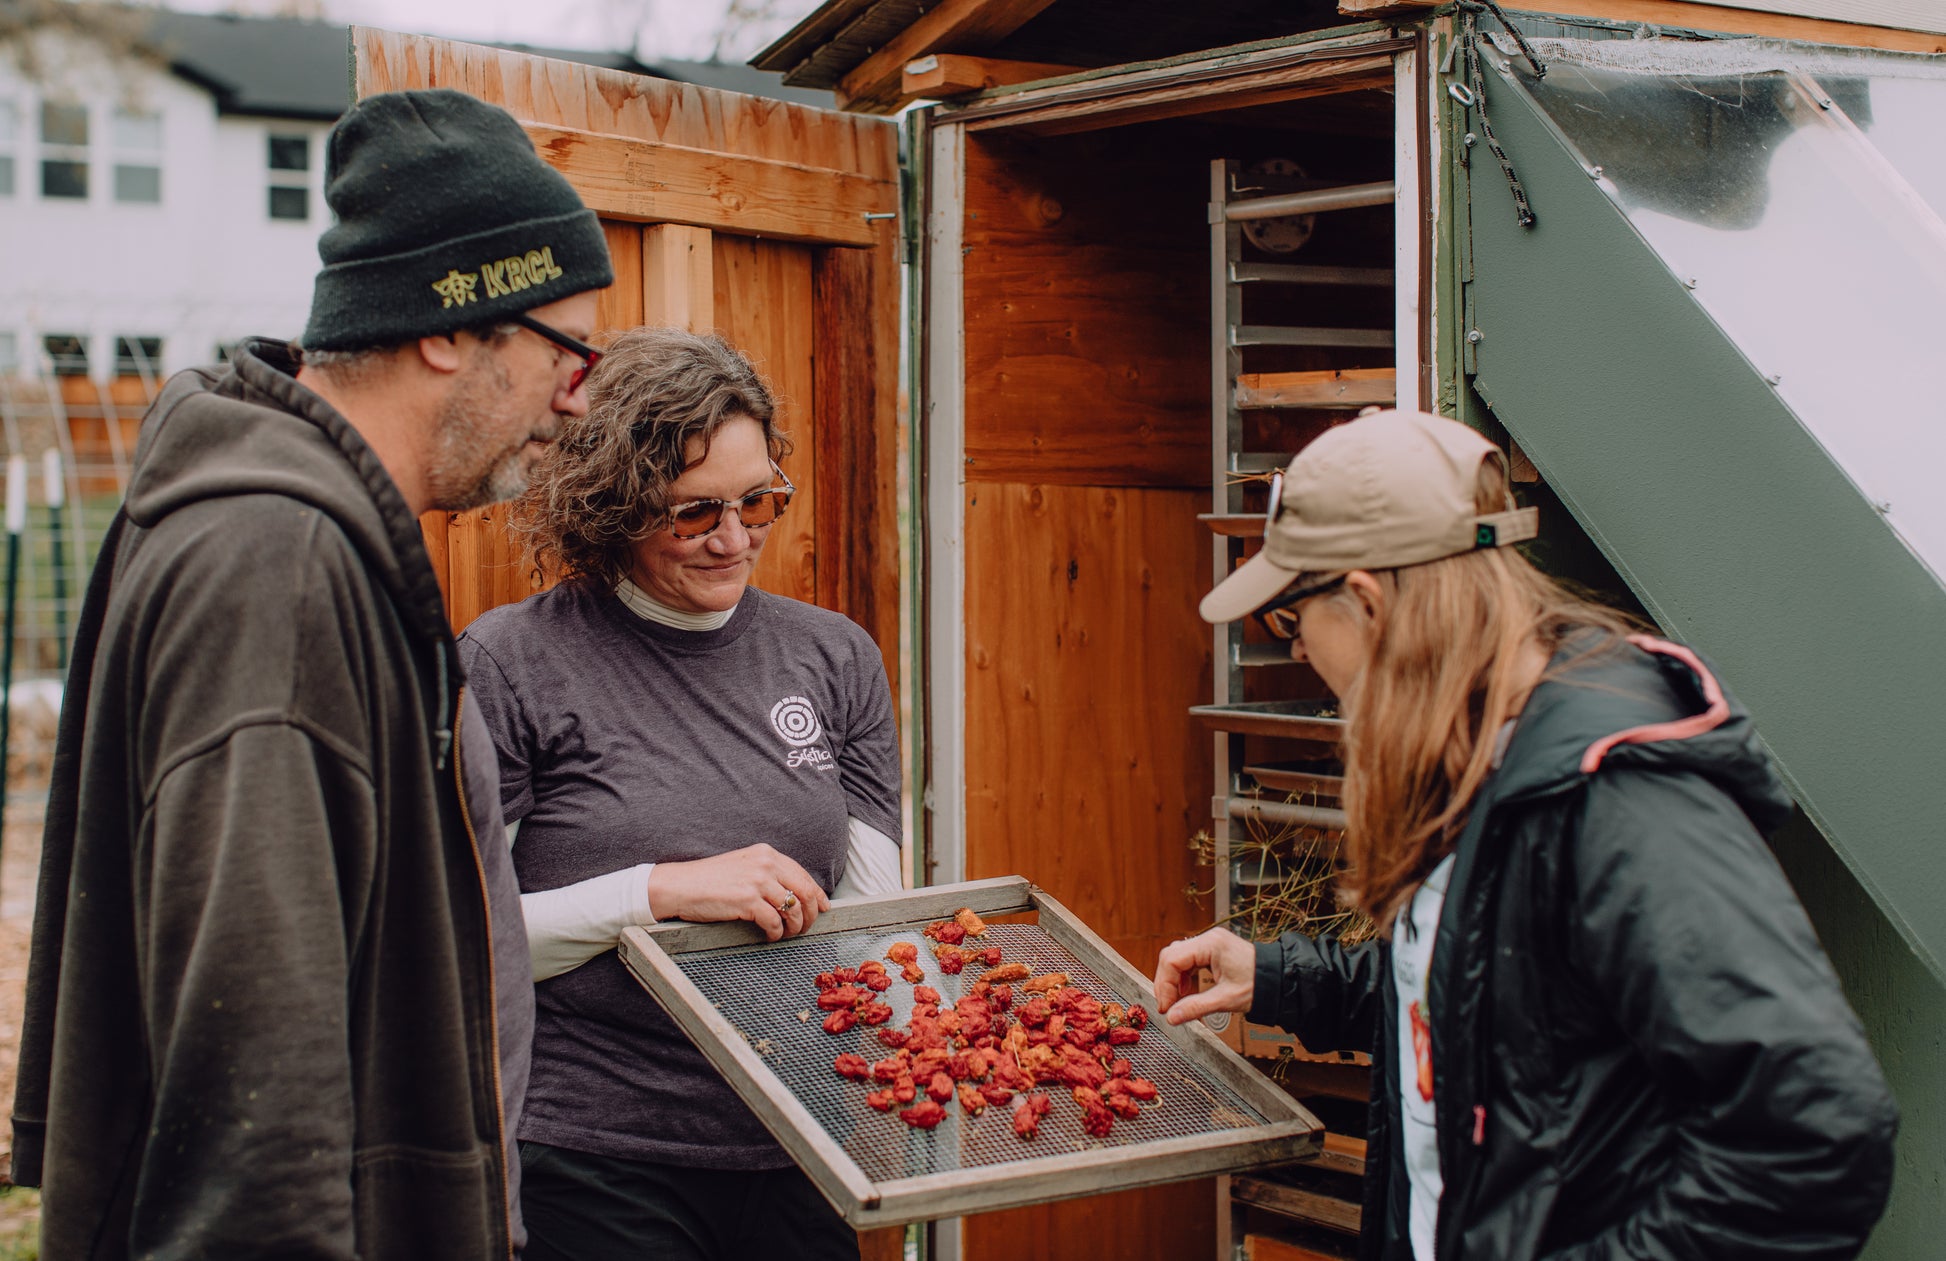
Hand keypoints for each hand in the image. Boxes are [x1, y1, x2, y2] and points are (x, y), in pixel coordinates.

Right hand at [647, 844, 829, 940]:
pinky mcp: (747, 900)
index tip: (823, 907)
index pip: (803, 875)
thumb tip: (793, 893)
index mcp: (766, 853)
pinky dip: (776, 933)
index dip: (817, 894)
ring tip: (788, 934)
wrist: (680, 886)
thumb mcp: (743, 866)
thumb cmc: (709, 880)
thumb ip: (768, 874)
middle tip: (807, 927)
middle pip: (804, 892)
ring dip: (795, 926)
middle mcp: (765, 864)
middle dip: (811, 913)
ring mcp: (757, 881)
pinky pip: (774, 922)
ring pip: (792, 909)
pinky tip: (771, 936)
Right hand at [1153, 928, 1256, 1025]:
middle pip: (1171, 956)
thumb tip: (1172, 1017)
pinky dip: (1183, 976)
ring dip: (1173, 980)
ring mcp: (1210, 943)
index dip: (1164, 984)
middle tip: (1168, 1006)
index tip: (1166, 1007)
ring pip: (1177, 957)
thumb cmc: (1260, 985)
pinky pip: (1188, 960)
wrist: (1280, 980)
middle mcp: (1208, 939)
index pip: (1172, 959)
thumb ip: (1196, 1007)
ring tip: (1176, 1001)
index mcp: (1211, 944)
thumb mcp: (1226, 999)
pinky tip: (1186, 991)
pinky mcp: (1212, 950)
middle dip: (1166, 982)